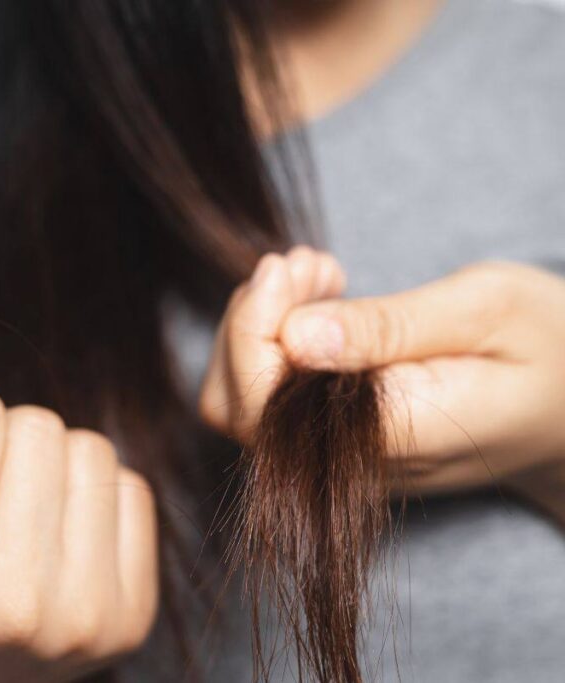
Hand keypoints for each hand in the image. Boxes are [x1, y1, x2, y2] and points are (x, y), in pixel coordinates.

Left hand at [201, 251, 564, 494]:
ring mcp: (339, 457)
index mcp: (392, 436)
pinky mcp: (335, 439)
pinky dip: (274, 338)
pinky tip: (322, 300)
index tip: (287, 266)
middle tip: (308, 264)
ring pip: (239, 400)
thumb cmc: (551, 349)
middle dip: (249, 320)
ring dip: (258, 325)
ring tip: (319, 275)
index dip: (252, 326)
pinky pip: (270, 397)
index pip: (262, 402)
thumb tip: (295, 337)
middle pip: (232, 405)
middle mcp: (352, 462)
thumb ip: (390, 328)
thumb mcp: (487, 313)